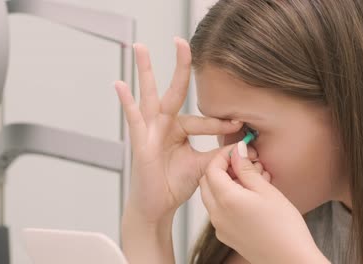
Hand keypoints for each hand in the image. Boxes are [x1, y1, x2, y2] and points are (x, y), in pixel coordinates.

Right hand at [114, 38, 247, 223]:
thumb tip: (242, 146)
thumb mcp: (202, 166)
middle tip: (181, 41)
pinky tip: (120, 84)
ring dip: (145, 71)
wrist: (158, 205)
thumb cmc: (176, 184)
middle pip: (174, 91)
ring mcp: (151, 130)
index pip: (203, 120)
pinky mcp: (139, 140)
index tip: (239, 125)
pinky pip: (133, 118)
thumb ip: (219, 155)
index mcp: (181, 129)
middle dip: (179, 66)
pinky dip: (126, 102)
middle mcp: (165, 125)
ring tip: (140, 47)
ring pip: (150, 95)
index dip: (220, 124)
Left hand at [199, 141, 328, 263]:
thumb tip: (236, 151)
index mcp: (226, 200)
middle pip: (207, 182)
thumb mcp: (266, 190)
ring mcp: (220, 227)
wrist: (291, 260)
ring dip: (225, 183)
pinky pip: (219, 211)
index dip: (223, 156)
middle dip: (222, 168)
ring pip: (212, 196)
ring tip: (252, 180)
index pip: (212, 168)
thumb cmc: (284, 227)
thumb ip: (246, 169)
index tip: (238, 150)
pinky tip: (250, 198)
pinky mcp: (226, 236)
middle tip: (244, 164)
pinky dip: (228, 199)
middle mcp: (217, 215)